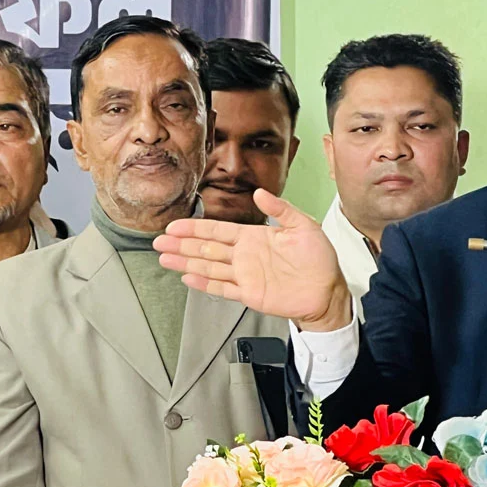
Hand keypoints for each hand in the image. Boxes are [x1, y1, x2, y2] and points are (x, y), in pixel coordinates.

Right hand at [154, 190, 352, 330]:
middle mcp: (246, 256)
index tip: (175, 226)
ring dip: (185, 263)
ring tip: (164, 259)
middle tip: (159, 242)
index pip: (218, 230)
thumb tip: (260, 192)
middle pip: (206, 248)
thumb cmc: (320, 260)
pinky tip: (188, 279)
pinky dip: (204, 284)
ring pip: (208, 267)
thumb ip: (281, 209)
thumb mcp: (304, 226)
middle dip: (182, 244)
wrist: (328, 291)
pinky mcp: (250, 294)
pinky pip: (222, 288)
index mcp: (255, 237)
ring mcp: (246, 275)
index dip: (195, 228)